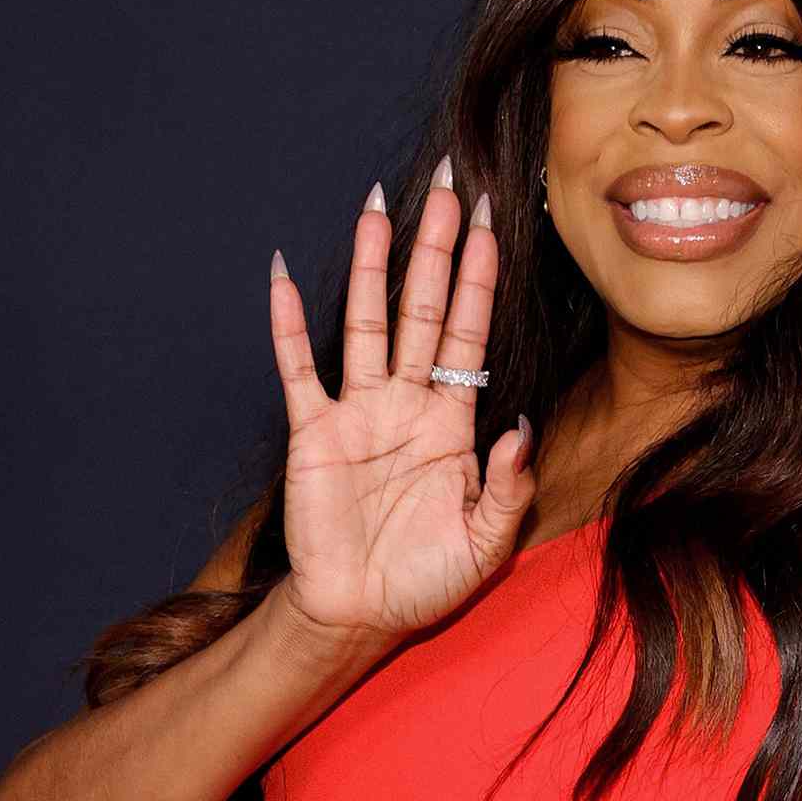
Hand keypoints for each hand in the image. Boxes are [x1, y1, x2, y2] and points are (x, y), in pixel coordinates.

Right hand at [266, 157, 535, 643]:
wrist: (363, 614)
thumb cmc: (428, 578)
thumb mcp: (488, 540)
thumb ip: (508, 484)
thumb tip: (519, 425)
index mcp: (454, 421)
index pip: (472, 333)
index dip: (483, 277)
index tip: (495, 222)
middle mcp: (408, 402)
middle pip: (425, 308)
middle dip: (437, 248)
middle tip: (448, 186)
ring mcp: (358, 412)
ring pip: (367, 322)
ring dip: (369, 267)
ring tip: (377, 208)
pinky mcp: (313, 433)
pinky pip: (299, 370)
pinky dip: (288, 325)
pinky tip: (283, 276)